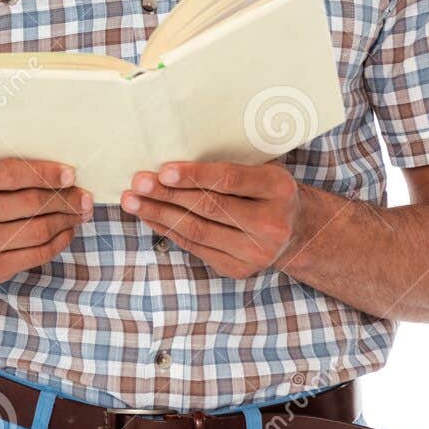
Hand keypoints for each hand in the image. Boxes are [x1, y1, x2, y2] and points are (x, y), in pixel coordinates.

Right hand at [0, 157, 91, 284]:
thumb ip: (7, 164)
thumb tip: (63, 170)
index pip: (12, 175)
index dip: (46, 174)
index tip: (72, 175)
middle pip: (30, 204)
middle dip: (65, 200)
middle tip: (85, 197)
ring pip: (38, 231)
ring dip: (67, 221)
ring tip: (80, 213)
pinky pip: (37, 255)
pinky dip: (59, 242)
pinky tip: (66, 230)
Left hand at [119, 161, 306, 279]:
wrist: (296, 231)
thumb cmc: (266, 190)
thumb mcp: (261, 169)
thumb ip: (229, 164)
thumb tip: (171, 158)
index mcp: (278, 189)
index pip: (230, 180)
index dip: (195, 176)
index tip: (163, 171)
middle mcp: (271, 224)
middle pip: (209, 207)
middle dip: (167, 195)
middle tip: (138, 183)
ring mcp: (256, 252)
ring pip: (197, 230)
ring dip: (159, 214)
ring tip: (133, 201)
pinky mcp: (239, 269)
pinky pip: (195, 247)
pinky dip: (167, 230)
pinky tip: (149, 216)